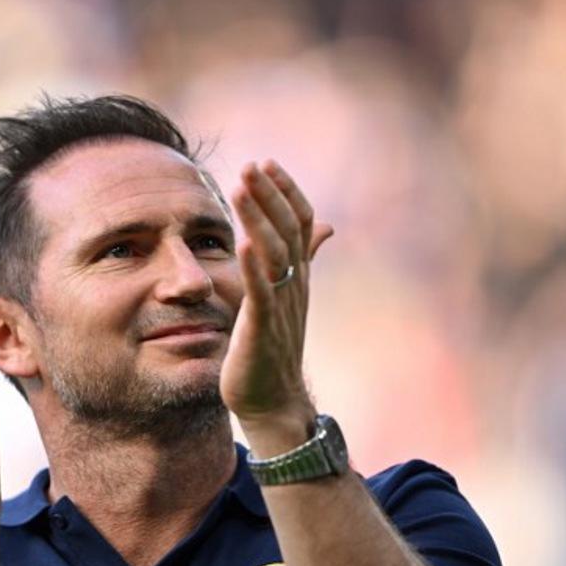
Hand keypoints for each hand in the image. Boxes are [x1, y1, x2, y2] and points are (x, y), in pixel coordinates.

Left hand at [220, 160, 333, 432]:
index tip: (267, 163)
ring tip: (242, 188)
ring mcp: (281, 306)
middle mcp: (294, 286)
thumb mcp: (286, 298)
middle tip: (252, 164)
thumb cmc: (272, 349)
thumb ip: (299, 261)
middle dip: (270, 195)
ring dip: (259, 218)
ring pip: (275, 253)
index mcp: (298, 277)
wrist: (273, 401)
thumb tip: (323, 227)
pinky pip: (262, 292)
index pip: (299, 223)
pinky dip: (254, 267)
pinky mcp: (263, 328)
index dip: (286, 191)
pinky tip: (243, 242)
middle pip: (289, 230)